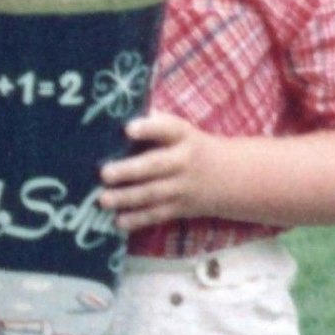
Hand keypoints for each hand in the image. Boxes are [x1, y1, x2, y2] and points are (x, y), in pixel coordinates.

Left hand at [97, 112, 224, 230]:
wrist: (231, 176)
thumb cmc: (190, 146)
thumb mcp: (181, 130)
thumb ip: (154, 121)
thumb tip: (118, 113)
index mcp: (183, 136)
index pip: (167, 128)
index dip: (148, 128)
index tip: (128, 129)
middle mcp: (183, 161)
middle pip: (155, 165)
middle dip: (129, 170)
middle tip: (104, 173)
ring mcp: (182, 187)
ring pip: (153, 193)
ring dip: (127, 198)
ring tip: (103, 199)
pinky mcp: (180, 208)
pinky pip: (157, 214)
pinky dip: (138, 220)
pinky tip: (119, 222)